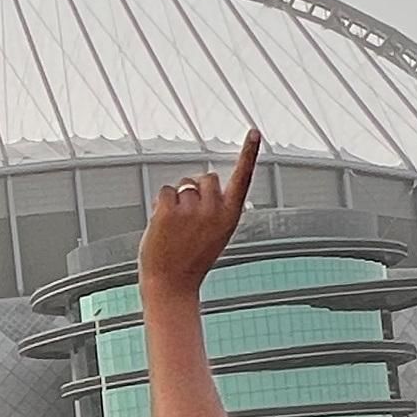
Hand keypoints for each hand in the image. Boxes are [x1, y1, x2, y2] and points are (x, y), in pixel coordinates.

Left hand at [138, 131, 260, 298]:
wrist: (171, 285)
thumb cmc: (191, 260)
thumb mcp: (214, 234)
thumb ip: (213, 209)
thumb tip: (199, 183)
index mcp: (231, 217)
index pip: (243, 178)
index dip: (249, 153)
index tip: (255, 131)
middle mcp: (215, 210)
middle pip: (207, 177)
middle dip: (197, 189)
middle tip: (189, 218)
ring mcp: (192, 209)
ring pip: (184, 185)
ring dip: (178, 199)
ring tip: (176, 228)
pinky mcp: (170, 210)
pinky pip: (165, 191)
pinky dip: (161, 204)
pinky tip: (163, 226)